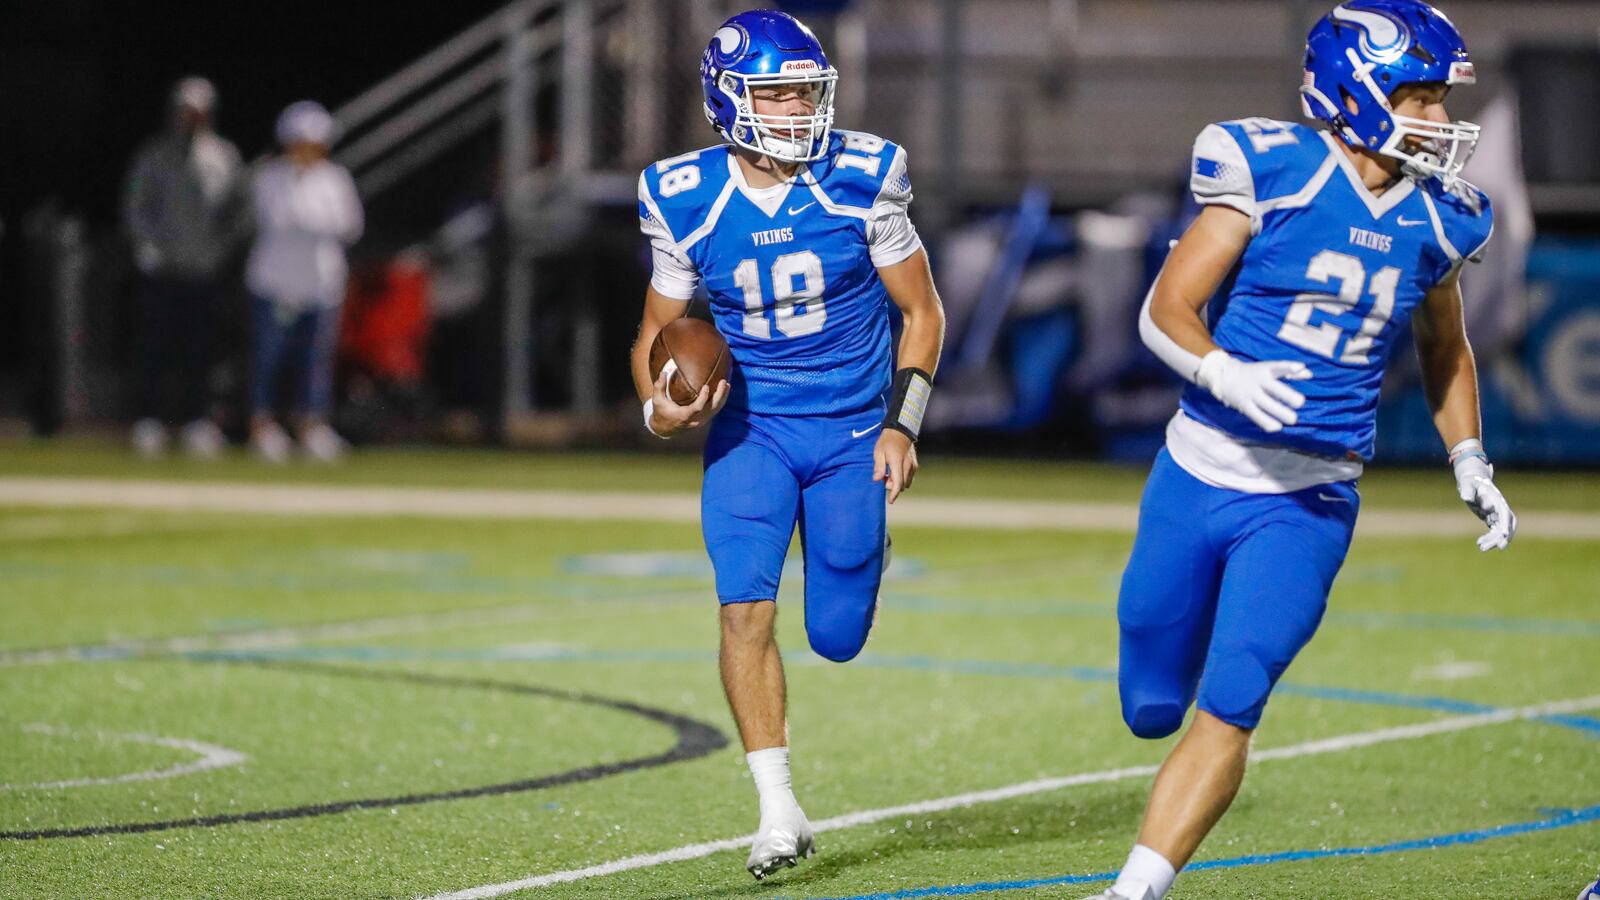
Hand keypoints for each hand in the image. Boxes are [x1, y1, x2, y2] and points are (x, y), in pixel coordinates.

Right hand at [646, 364, 728, 436]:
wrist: (664, 429)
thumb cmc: (661, 412)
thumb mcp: (657, 400)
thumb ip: (659, 386)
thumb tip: (663, 372)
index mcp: (684, 416)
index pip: (697, 408)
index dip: (703, 398)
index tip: (707, 386)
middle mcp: (695, 420)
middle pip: (712, 408)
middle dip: (719, 395)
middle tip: (723, 382)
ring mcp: (701, 421)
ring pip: (716, 410)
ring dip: (723, 397)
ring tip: (727, 384)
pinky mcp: (704, 420)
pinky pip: (715, 410)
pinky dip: (720, 401)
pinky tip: (724, 391)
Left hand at [873, 428, 917, 503]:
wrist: (900, 430)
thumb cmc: (887, 441)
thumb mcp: (878, 452)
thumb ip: (878, 466)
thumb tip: (877, 479)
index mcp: (898, 463)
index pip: (898, 483)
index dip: (894, 494)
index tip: (890, 501)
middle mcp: (908, 465)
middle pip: (902, 485)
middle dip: (892, 486)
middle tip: (883, 477)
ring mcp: (913, 465)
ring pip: (907, 482)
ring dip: (898, 482)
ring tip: (889, 474)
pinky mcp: (915, 464)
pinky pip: (910, 477)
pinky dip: (903, 478)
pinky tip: (896, 472)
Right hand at [1195, 349, 1310, 433]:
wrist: (1224, 377)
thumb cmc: (1254, 373)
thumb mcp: (1269, 369)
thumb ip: (1290, 371)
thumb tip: (1309, 374)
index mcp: (1266, 369)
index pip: (1279, 366)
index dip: (1289, 367)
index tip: (1300, 367)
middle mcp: (1258, 381)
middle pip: (1275, 388)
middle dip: (1288, 396)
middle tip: (1300, 402)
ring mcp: (1251, 394)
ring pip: (1267, 405)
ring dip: (1281, 413)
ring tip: (1292, 419)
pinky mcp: (1245, 406)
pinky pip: (1257, 416)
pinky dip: (1268, 423)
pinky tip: (1277, 426)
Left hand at [1453, 456, 1515, 550]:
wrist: (1472, 482)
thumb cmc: (1471, 482)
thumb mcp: (1468, 483)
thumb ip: (1467, 490)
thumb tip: (1465, 498)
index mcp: (1497, 500)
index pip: (1505, 514)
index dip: (1506, 524)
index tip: (1504, 534)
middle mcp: (1500, 508)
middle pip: (1507, 525)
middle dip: (1505, 536)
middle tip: (1500, 547)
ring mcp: (1497, 514)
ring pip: (1500, 530)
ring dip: (1494, 540)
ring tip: (1481, 548)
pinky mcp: (1492, 518)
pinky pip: (1494, 531)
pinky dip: (1489, 538)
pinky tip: (1479, 543)